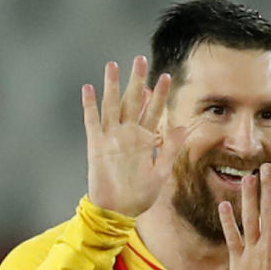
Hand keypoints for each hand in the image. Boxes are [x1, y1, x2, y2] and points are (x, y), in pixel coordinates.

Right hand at [82, 56, 171, 215]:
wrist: (118, 210)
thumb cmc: (141, 195)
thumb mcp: (161, 172)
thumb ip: (169, 149)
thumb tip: (181, 127)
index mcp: (146, 139)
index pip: (154, 111)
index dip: (159, 94)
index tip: (166, 76)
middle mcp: (128, 134)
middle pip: (133, 101)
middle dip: (136, 81)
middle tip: (140, 59)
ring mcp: (111, 137)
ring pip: (112, 106)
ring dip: (112, 86)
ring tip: (113, 65)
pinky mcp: (95, 145)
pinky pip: (92, 121)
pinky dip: (90, 105)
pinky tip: (89, 88)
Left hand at [218, 165, 270, 269]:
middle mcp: (270, 242)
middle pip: (268, 208)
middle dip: (268, 186)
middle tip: (266, 167)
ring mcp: (252, 250)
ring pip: (249, 217)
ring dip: (248, 196)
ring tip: (247, 178)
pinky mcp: (238, 261)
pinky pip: (232, 236)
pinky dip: (227, 220)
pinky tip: (224, 205)